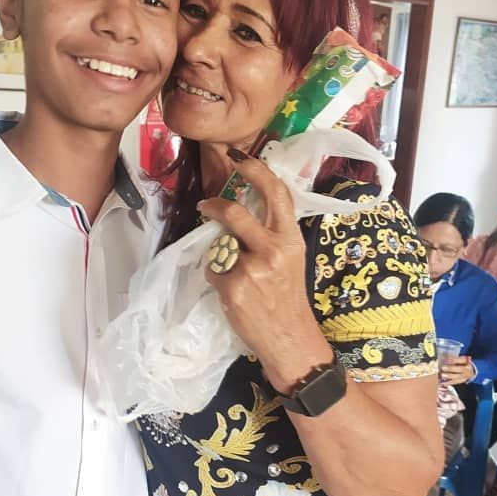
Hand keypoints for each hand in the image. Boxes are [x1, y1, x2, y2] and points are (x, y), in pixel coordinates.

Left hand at [197, 149, 330, 392]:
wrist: (290, 338)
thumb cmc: (288, 298)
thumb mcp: (291, 259)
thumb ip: (272, 234)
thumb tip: (242, 210)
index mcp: (291, 238)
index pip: (275, 193)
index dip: (255, 169)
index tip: (238, 157)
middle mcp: (273, 249)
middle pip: (236, 213)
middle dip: (215, 206)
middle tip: (205, 204)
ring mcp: (252, 268)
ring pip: (219, 246)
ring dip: (220, 256)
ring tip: (234, 273)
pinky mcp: (233, 287)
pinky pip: (213, 270)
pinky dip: (217, 278)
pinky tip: (233, 293)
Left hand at [439, 355, 474, 384]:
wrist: (469, 371)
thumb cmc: (460, 363)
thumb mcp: (459, 359)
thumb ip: (452, 359)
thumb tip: (442, 359)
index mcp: (466, 362)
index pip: (461, 360)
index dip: (453, 360)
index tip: (445, 360)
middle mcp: (467, 369)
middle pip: (460, 369)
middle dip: (451, 368)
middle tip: (443, 367)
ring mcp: (465, 376)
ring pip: (458, 376)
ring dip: (449, 376)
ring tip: (442, 375)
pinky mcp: (462, 381)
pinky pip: (455, 382)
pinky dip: (449, 383)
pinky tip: (443, 383)